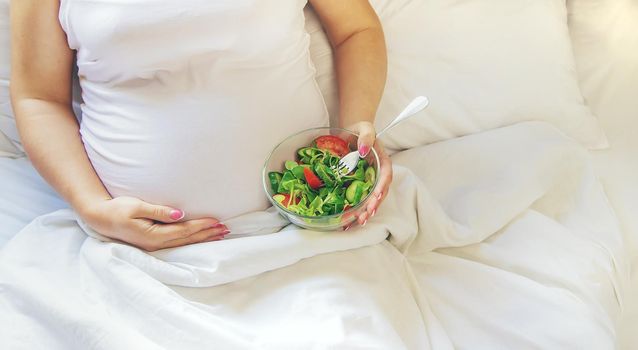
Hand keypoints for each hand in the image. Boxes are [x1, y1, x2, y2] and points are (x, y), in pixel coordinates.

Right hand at [79, 196, 228, 250]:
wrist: (99, 218)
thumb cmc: (116, 209)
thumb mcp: (136, 206)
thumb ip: (158, 211)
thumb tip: (178, 214)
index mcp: (153, 235)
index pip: (183, 231)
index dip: (201, 226)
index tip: (216, 221)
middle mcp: (156, 243)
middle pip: (188, 239)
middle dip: (207, 234)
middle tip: (226, 229)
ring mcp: (155, 245)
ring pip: (184, 243)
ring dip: (203, 238)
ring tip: (219, 234)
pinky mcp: (153, 243)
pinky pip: (178, 243)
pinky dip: (192, 239)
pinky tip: (201, 237)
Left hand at [345, 121, 392, 228]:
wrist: (350, 132)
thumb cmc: (359, 129)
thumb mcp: (364, 127)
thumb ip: (366, 136)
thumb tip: (363, 149)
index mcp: (383, 161)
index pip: (386, 175)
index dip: (381, 188)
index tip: (376, 197)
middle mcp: (378, 174)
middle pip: (379, 192)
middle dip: (373, 205)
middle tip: (365, 216)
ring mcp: (369, 181)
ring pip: (370, 199)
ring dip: (365, 212)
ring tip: (358, 222)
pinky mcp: (358, 186)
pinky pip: (359, 199)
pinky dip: (355, 210)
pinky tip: (348, 221)